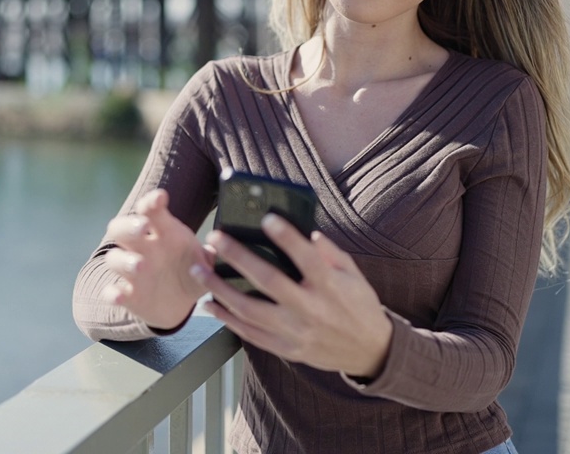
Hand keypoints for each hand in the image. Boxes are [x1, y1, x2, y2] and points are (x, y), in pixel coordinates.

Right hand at [102, 189, 212, 329]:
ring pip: (115, 259)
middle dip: (129, 225)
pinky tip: (120, 295)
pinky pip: (112, 292)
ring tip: (141, 265)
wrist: (182, 304)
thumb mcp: (205, 265)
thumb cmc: (192, 272)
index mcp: (163, 233)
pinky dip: (113, 294)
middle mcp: (143, 249)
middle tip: (142, 227)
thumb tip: (215, 250)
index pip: (151, 210)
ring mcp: (132, 272)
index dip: (152, 202)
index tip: (160, 197)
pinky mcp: (127, 295)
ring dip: (125, 261)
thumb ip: (209, 258)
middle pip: (121, 228)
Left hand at [193, 214, 392, 378]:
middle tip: (216, 239)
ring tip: (200, 270)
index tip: (267, 218)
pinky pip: (250, 334)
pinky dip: (227, 319)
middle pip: (269, 281)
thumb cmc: (359, 305)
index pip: (307, 258)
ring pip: (250, 310)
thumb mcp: (354, 275)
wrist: (369, 351)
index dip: (287, 237)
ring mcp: (296, 332)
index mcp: (330, 287)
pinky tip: (210, 304)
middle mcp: (311, 309)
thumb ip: (331, 253)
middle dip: (238, 258)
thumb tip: (309, 233)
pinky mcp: (286, 348)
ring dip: (220, 289)